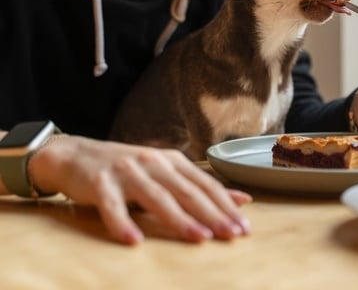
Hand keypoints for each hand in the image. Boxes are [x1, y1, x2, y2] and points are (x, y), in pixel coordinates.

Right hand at [28, 135, 251, 244]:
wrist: (74, 154)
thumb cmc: (127, 169)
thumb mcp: (166, 173)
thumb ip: (200, 187)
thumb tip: (242, 199)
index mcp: (172, 161)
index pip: (205, 185)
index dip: (226, 205)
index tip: (244, 227)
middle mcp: (153, 163)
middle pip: (187, 191)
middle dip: (212, 214)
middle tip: (232, 235)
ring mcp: (126, 172)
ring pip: (157, 198)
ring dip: (180, 219)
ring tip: (200, 238)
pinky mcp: (99, 182)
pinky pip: (112, 206)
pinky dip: (122, 223)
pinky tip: (134, 240)